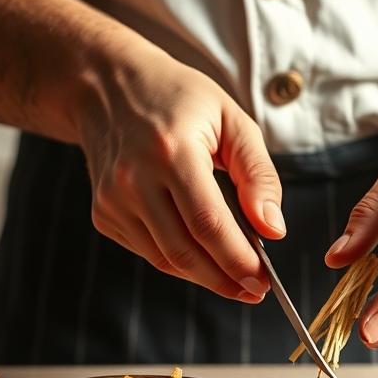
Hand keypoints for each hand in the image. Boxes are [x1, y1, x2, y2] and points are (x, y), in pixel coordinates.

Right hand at [77, 42, 283, 302]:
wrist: (107, 86)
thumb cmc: (179, 99)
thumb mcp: (232, 120)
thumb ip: (258, 175)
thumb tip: (274, 231)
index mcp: (171, 151)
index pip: (208, 224)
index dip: (238, 260)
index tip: (264, 280)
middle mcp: (133, 179)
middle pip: (185, 251)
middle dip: (225, 279)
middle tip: (256, 291)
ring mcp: (112, 200)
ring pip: (165, 260)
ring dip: (204, 276)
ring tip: (236, 279)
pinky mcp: (103, 214)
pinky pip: (148, 252)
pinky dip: (179, 261)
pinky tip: (202, 255)